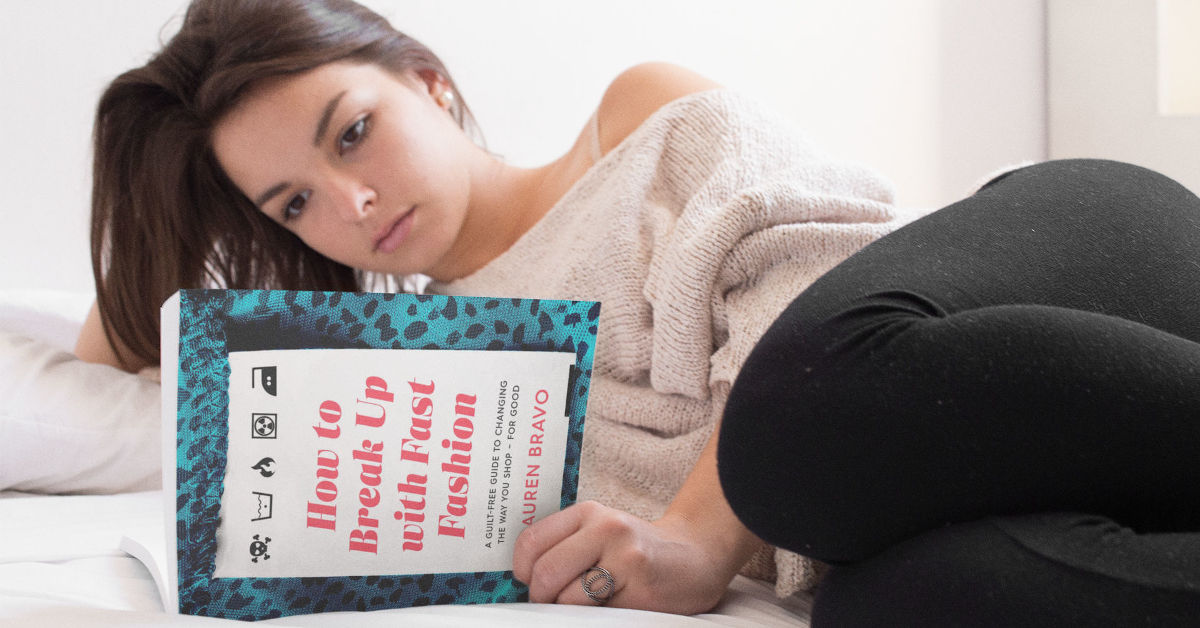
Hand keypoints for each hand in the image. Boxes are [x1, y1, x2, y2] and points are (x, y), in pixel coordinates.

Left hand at [511, 500, 739, 613]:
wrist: (696, 555)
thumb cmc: (637, 550)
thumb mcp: (599, 534)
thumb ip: (564, 547)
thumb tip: (524, 581)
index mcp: (587, 513)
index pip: (531, 542)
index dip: (523, 572)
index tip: (531, 583)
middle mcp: (605, 528)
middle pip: (546, 572)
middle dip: (543, 597)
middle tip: (554, 602)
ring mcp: (625, 556)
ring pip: (568, 597)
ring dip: (571, 610)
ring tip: (592, 602)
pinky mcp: (641, 586)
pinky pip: (598, 613)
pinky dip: (597, 616)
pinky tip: (615, 605)